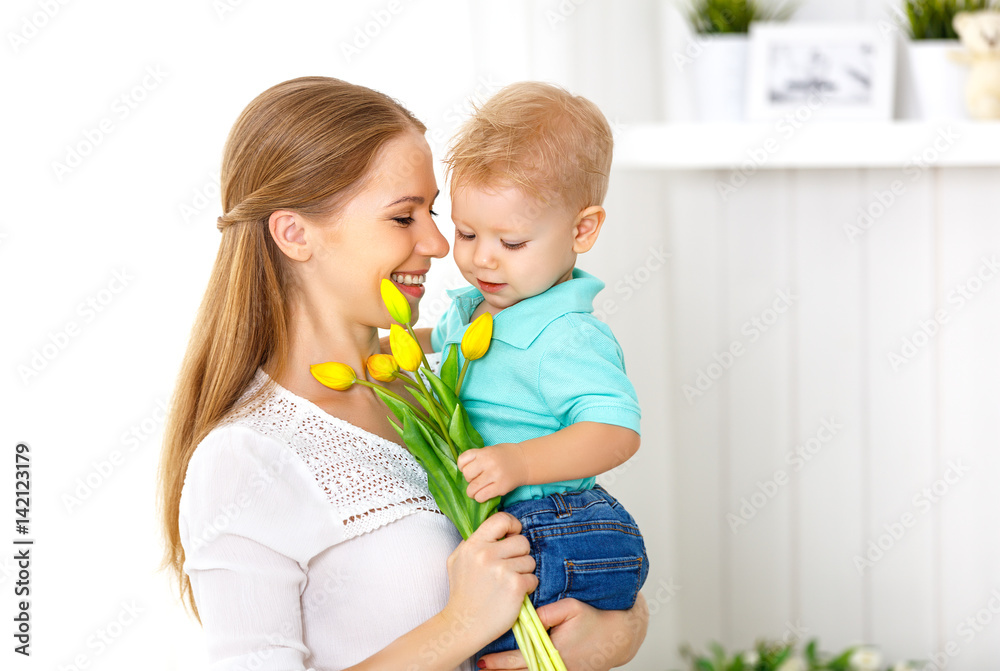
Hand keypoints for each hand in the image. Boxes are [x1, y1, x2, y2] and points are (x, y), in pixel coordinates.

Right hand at [441, 512, 537, 645]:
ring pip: (530, 561)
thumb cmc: (462, 592)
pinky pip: (533, 578)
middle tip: (510, 566)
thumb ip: (473, 541)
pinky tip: (514, 594)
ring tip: (509, 582)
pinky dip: (527, 587)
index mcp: (473, 545)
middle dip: (520, 554)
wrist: (463, 624)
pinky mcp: (515, 587)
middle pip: (522, 541)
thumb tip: (495, 529)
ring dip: (524, 572)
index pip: (501, 519)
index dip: (512, 525)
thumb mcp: (457, 559)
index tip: (512, 535)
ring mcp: (502, 570)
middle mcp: (487, 554)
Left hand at [457, 443, 528, 501]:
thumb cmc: (505, 456)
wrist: (525, 461)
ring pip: (472, 488)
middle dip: (468, 480)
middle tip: (475, 480)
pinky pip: (482, 496)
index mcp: (484, 452)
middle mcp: (488, 462)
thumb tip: (463, 471)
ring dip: (472, 492)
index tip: (467, 469)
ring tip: (477, 491)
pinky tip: (484, 494)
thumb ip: (477, 458)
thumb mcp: (490, 450)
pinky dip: (479, 498)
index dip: (462, 467)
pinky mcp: (501, 487)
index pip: (462, 460)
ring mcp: (495, 475)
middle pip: (467, 475)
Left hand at [477, 595, 648, 669]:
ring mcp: (559, 670)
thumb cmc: (595, 619)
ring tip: (490, 668)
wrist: (618, 637)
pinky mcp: (563, 670)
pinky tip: (510, 669)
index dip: (499, 661)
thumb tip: (525, 614)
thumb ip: (547, 613)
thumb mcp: (571, 608)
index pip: (520, 659)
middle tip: (479, 665)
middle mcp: (554, 665)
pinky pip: (539, 670)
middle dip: (499, 669)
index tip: (482, 659)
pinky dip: (523, 670)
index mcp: (553, 651)